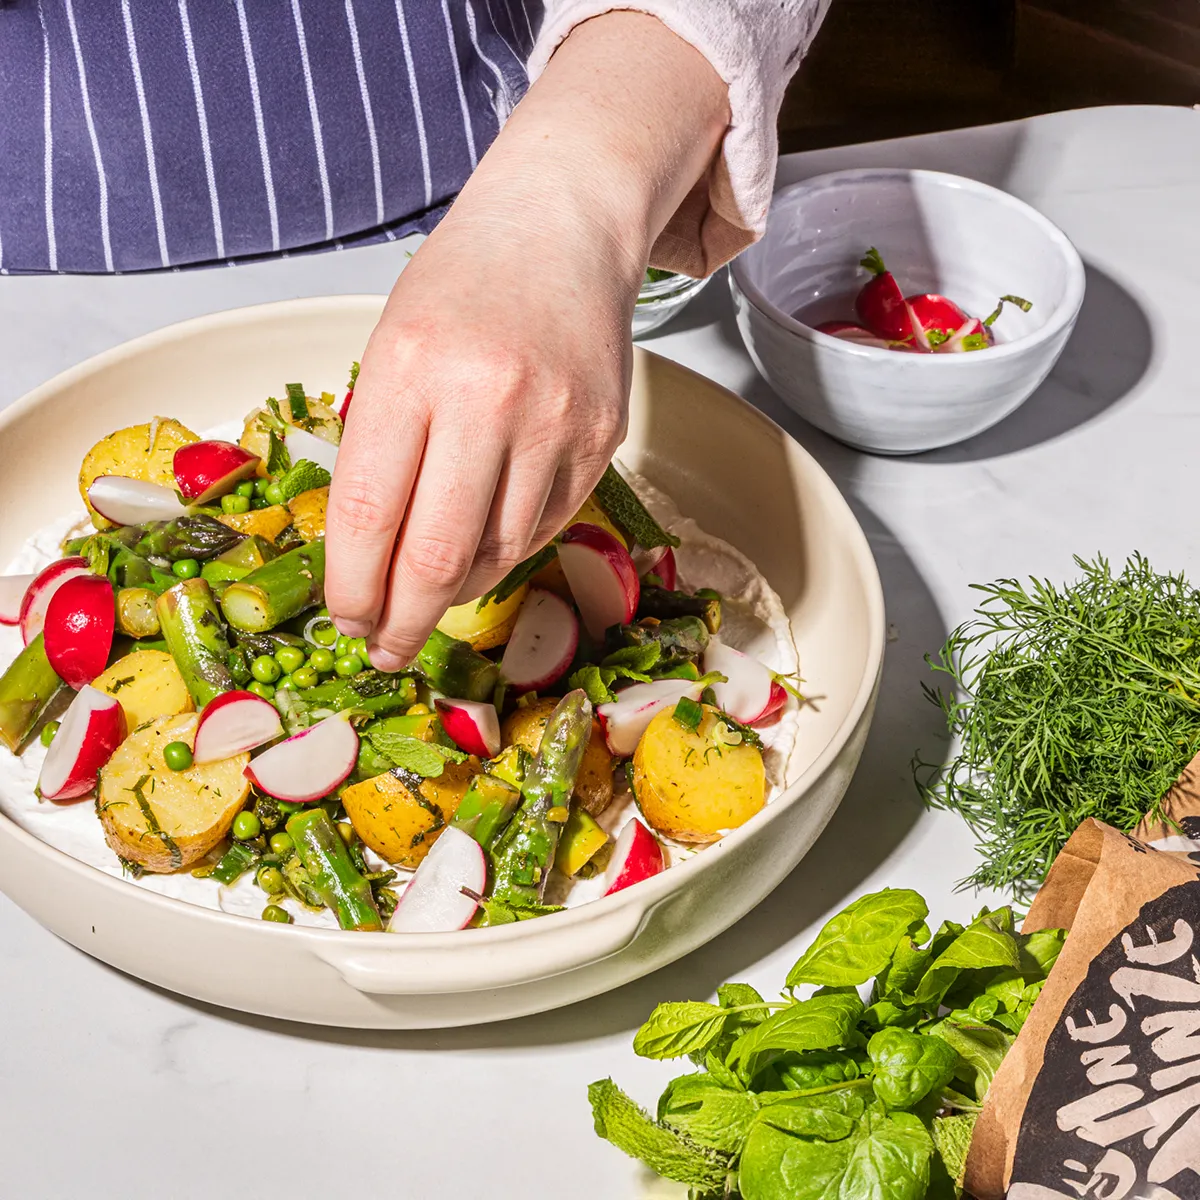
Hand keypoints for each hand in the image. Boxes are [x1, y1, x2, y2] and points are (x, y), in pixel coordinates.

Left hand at [324, 191, 636, 670]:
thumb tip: (372, 563)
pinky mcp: (601, 440)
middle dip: (403, 620)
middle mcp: (488, 397)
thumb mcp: (390, 349)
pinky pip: (543, 528)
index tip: (347, 620)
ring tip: (432, 591)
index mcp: (411, 366)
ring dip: (456, 589)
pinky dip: (505, 552)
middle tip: (386, 648)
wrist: (560, 229)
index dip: (354, 587)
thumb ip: (381, 451)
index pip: (371, 514)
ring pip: (497, 554)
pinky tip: (483, 544)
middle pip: (438, 555)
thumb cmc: (461, 290)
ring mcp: (556, 422)